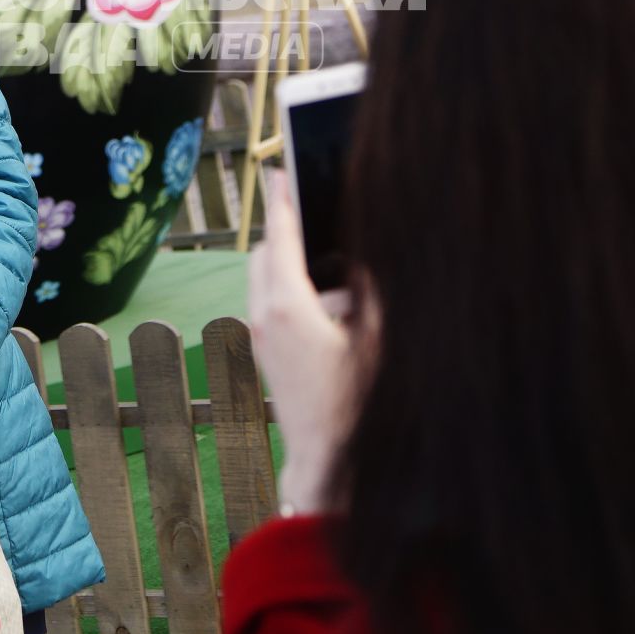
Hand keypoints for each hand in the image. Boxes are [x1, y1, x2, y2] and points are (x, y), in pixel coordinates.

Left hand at [249, 168, 379, 514]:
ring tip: (324, 252)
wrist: (326, 461)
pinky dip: (287, 286)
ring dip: (285, 260)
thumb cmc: (357, 402)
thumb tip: (364, 254)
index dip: (283, 201)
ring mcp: (258, 335)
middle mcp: (262, 315)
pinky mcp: (263, 351)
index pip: (280, 237)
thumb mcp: (376, 338)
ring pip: (263, 278)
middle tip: (307, 207)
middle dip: (283, 229)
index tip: (281, 172)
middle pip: (264, 253)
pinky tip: (324, 296)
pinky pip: (268, 301)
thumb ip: (371, 289)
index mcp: (288, 305)